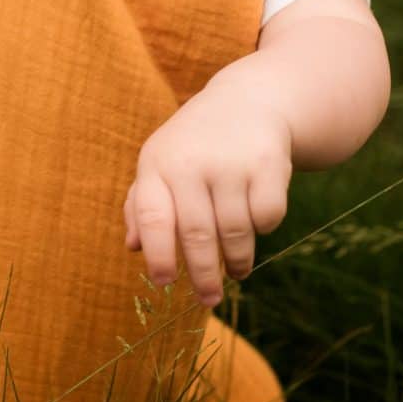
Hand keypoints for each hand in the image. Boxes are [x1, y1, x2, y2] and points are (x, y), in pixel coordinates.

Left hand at [123, 86, 294, 307]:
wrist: (248, 101)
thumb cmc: (195, 145)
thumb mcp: (161, 164)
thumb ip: (143, 205)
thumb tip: (133, 247)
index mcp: (157, 164)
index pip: (153, 217)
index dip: (159, 254)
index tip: (165, 282)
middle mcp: (192, 162)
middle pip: (196, 234)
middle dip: (203, 274)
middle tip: (208, 300)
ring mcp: (231, 162)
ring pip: (235, 231)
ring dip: (237, 260)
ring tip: (236, 271)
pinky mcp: (268, 163)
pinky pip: (267, 216)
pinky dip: (265, 229)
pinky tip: (258, 226)